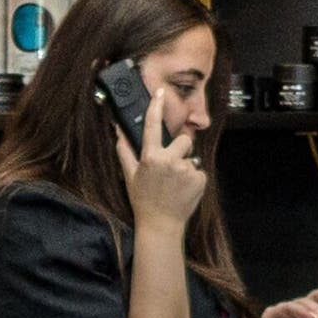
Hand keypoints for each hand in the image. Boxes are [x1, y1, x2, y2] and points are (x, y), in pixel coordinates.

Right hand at [115, 91, 207, 227]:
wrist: (161, 224)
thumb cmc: (144, 200)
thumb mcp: (130, 175)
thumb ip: (124, 151)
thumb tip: (118, 132)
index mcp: (151, 157)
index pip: (153, 125)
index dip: (156, 106)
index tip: (160, 92)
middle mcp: (169, 161)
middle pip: (184, 140)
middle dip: (180, 149)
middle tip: (171, 166)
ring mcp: (186, 170)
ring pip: (191, 158)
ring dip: (185, 167)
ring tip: (175, 184)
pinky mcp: (199, 180)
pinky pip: (198, 172)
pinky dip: (193, 179)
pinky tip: (183, 190)